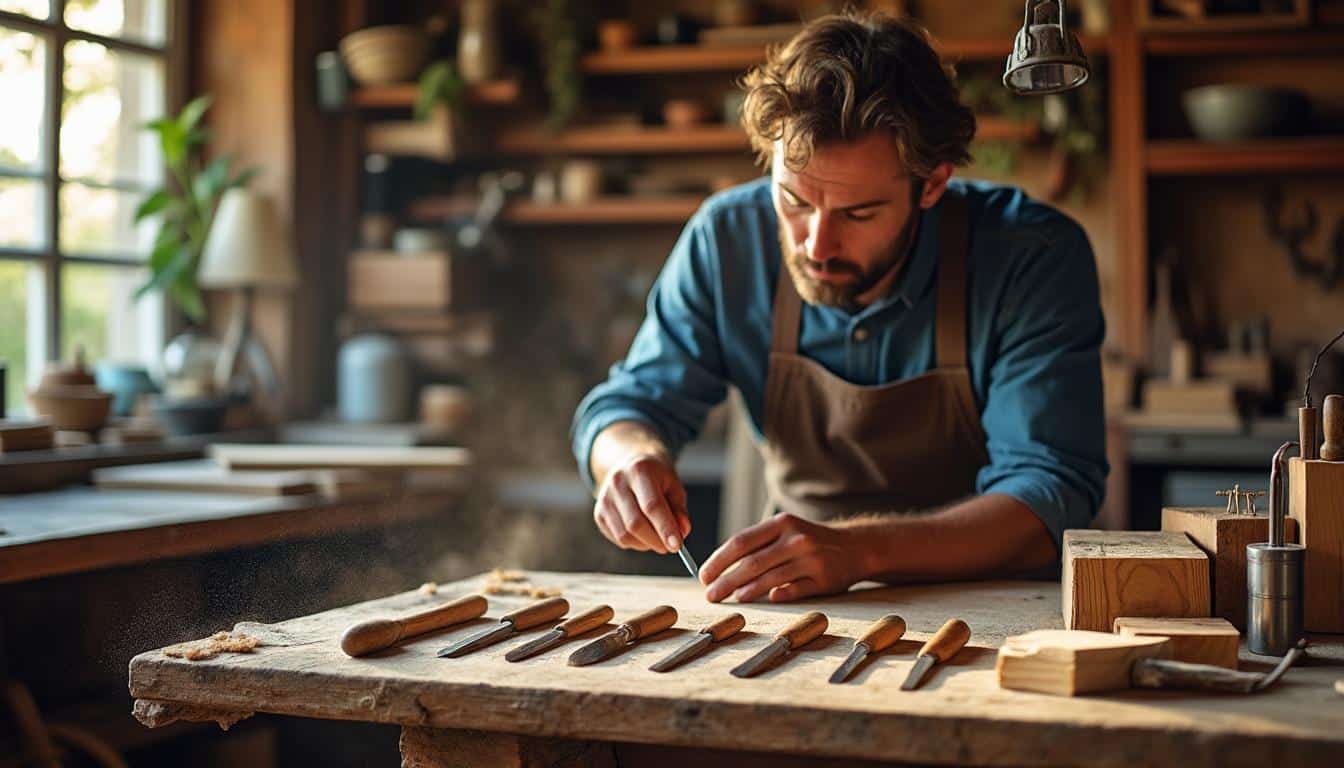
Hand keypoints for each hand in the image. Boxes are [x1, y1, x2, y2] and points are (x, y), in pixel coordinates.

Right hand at [593, 453, 689, 553]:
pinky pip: (618, 538)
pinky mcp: (599, 513)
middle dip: (656, 541)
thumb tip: (682, 532)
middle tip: (669, 547)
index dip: (665, 528)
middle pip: (636, 523)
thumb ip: (679, 510)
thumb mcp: (673, 487)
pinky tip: (643, 534)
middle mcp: (617, 483)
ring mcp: (605, 499)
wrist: (630, 466)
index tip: (677, 546)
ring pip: (625, 535)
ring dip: (646, 544)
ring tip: (657, 538)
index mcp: (639, 471)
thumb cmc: (656, 478)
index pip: (652, 505)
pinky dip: (635, 543)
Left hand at [699, 513, 865, 602]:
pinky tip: (765, 601)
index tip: (704, 576)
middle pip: (752, 562)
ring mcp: (811, 559)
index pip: (741, 542)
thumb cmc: (809, 541)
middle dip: (726, 580)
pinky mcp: (824, 579)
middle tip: (711, 594)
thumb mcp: (784, 532)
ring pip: (771, 577)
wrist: (855, 547)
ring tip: (731, 598)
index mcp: (781, 524)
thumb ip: (757, 546)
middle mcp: (796, 539)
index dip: (718, 560)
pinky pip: (796, 590)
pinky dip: (779, 595)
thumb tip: (720, 568)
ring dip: (747, 590)